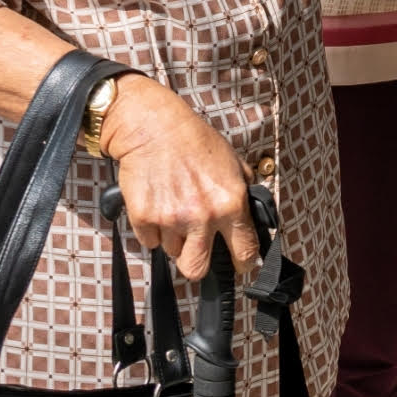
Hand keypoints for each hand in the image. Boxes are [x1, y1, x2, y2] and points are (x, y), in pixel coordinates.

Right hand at [98, 76, 260, 281]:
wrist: (154, 127)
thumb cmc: (195, 141)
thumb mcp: (234, 163)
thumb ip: (244, 194)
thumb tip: (252, 220)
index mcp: (230, 202)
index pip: (245, 252)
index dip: (243, 262)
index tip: (239, 263)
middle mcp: (203, 215)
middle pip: (197, 269)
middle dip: (197, 261)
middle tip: (197, 246)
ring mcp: (171, 219)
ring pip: (172, 252)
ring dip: (174, 238)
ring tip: (175, 209)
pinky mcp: (144, 218)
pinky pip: (150, 241)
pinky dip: (153, 229)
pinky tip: (159, 205)